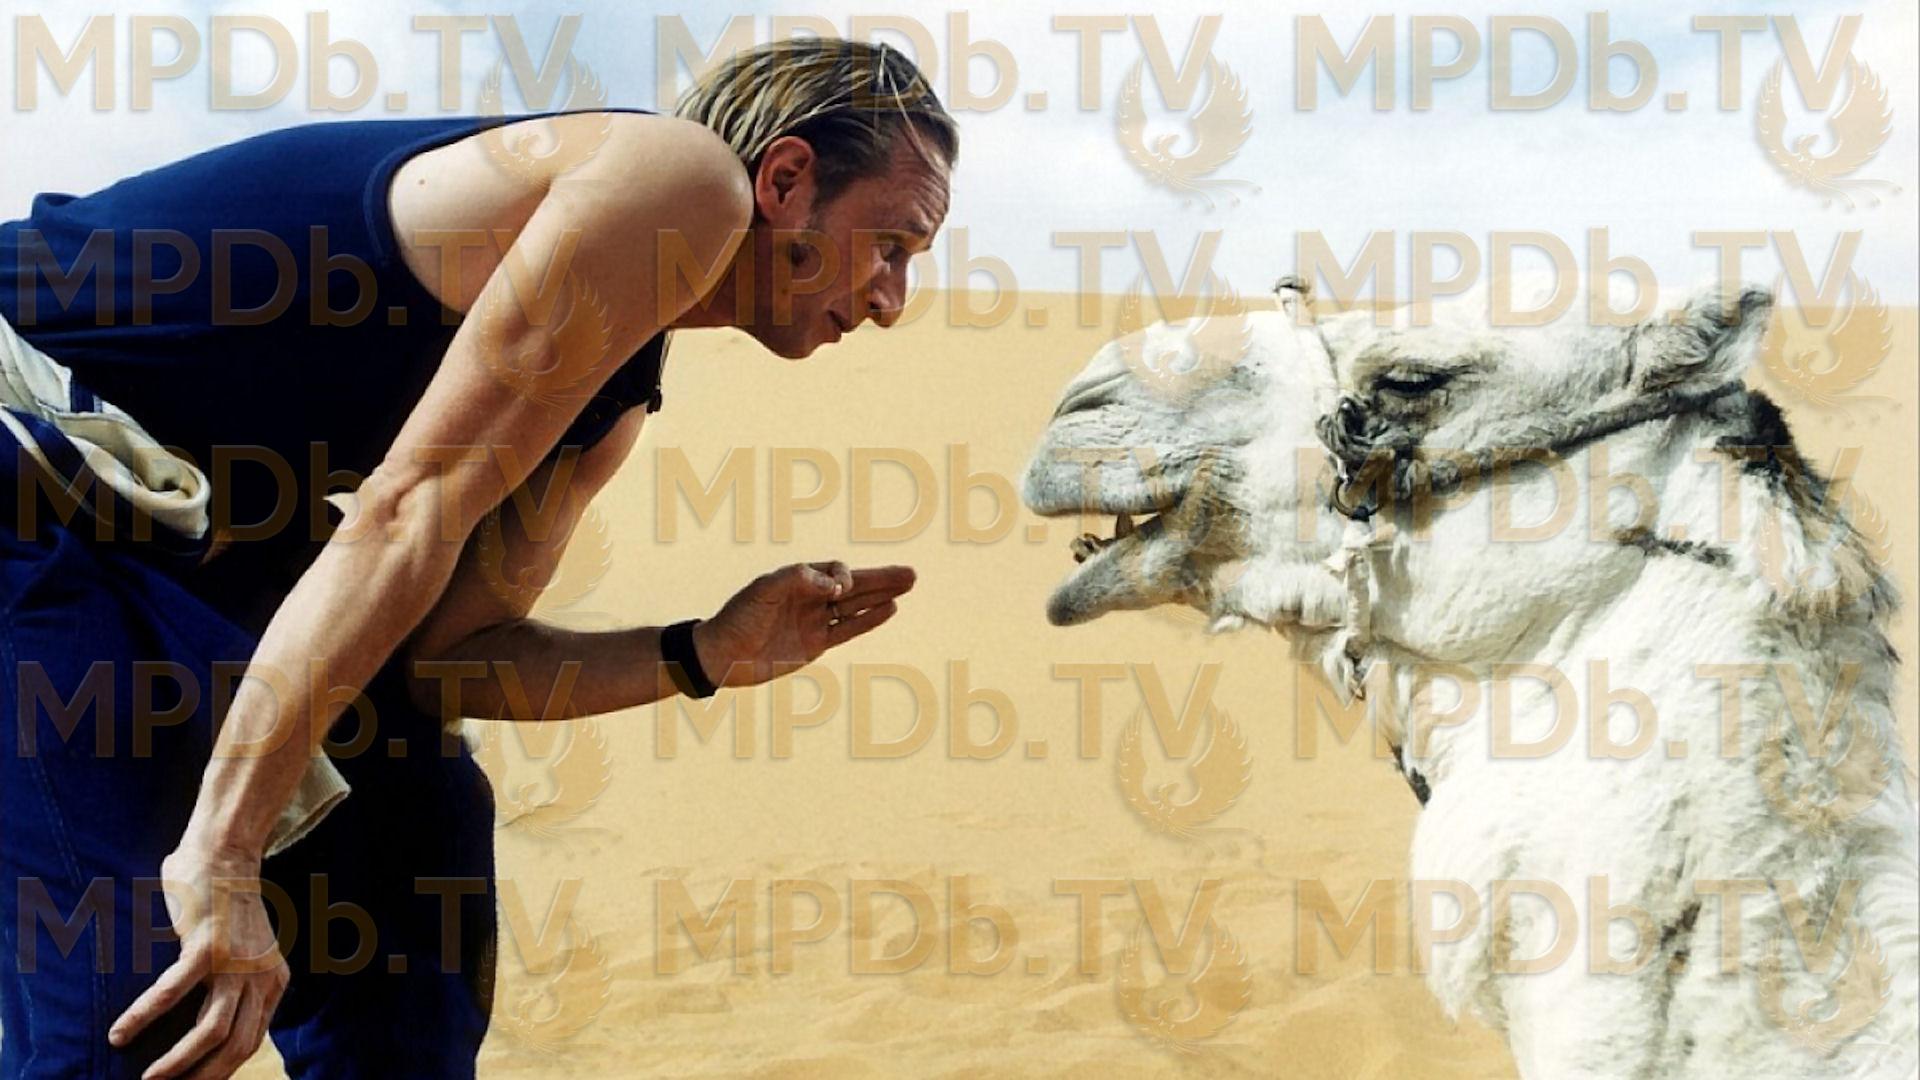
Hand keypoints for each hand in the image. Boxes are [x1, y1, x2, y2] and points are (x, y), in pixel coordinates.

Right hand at [110, 843, 288, 1079]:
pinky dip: (143, 1018)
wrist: (225, 853)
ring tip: (147, 1079)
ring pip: (209, 1032)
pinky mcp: (207, 946)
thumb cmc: (222, 906)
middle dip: (200, 1078)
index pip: (249, 1042)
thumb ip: (232, 987)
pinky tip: (120, 1034)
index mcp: (272, 982)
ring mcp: (236, 963)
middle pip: (234, 1046)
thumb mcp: (240, 952)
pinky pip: (172, 995)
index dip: (221, 1071)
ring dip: (175, 1062)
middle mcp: (261, 976)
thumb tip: (203, 1029)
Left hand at [691, 561, 914, 687]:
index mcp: (798, 579)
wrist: (722, 655)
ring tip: (908, 586)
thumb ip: (798, 580)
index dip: (844, 577)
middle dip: (882, 579)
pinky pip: (848, 630)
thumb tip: (834, 585)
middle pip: (855, 585)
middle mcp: (810, 598)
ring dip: (882, 596)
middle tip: (911, 574)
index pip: (834, 571)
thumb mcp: (763, 591)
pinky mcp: (815, 644)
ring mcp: (815, 621)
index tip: (838, 589)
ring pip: (857, 606)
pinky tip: (889, 610)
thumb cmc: (738, 617)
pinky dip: (869, 621)